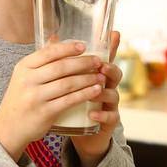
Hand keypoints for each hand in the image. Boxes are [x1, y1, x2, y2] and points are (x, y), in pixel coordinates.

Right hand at [0, 40, 105, 160]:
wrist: (8, 127)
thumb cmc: (20, 98)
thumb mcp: (24, 76)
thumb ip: (41, 59)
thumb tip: (56, 37)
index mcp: (24, 67)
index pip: (48, 52)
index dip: (67, 48)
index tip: (83, 46)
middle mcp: (28, 80)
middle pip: (61, 67)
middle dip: (83, 63)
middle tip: (98, 61)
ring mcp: (35, 97)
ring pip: (67, 84)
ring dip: (87, 79)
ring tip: (100, 76)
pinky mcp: (44, 112)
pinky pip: (69, 100)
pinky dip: (84, 94)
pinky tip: (95, 90)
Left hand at [72, 31, 122, 166]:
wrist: (79, 133)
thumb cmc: (73, 102)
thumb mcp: (68, 81)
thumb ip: (63, 62)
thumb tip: (52, 37)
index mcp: (97, 75)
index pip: (106, 58)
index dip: (112, 46)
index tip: (114, 34)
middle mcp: (107, 87)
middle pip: (114, 74)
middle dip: (109, 69)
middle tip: (101, 66)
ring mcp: (109, 104)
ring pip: (113, 95)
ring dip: (103, 92)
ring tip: (94, 91)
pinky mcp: (108, 121)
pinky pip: (109, 117)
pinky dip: (101, 115)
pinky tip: (92, 114)